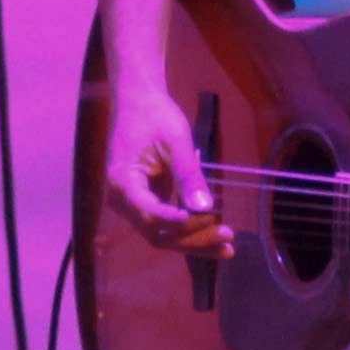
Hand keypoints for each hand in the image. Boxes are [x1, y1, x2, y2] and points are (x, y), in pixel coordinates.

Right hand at [99, 92, 229, 255]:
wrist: (140, 102)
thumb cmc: (155, 115)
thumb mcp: (177, 140)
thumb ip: (188, 174)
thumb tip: (205, 207)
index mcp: (123, 181)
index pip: (150, 214)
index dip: (178, 223)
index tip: (209, 221)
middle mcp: (121, 199)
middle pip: (156, 233)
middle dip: (193, 239)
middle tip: (229, 238)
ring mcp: (130, 204)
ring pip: (160, 235)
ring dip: (193, 242)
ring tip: (227, 247)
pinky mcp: (142, 203)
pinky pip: (164, 225)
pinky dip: (188, 231)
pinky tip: (214, 233)